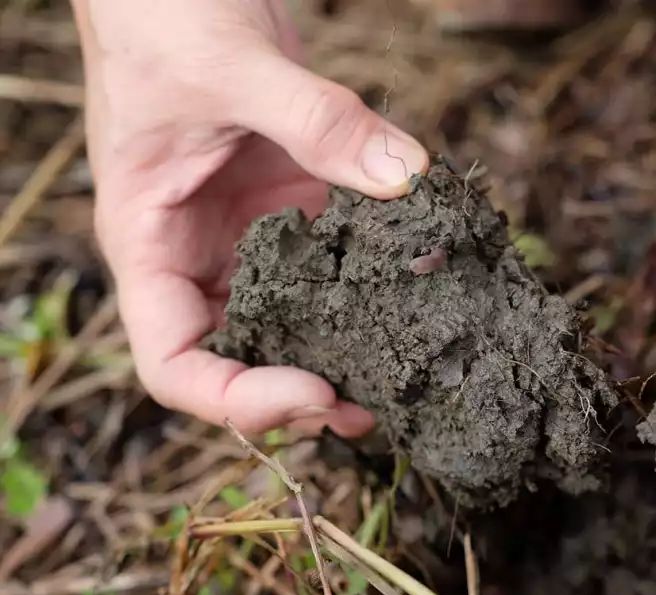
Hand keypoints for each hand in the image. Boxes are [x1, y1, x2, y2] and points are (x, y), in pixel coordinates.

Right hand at [74, 0, 427, 433]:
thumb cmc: (164, 18)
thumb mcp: (232, 67)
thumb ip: (317, 121)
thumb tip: (405, 179)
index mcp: (151, 245)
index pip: (174, 363)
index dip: (238, 399)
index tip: (314, 390)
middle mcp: (198, 257)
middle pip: (239, 362)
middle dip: (302, 396)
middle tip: (373, 406)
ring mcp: (249, 239)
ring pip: (292, 327)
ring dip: (343, 357)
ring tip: (404, 374)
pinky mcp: (293, 212)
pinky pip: (333, 267)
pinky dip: (372, 290)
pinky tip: (417, 295)